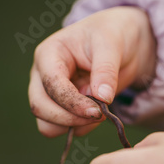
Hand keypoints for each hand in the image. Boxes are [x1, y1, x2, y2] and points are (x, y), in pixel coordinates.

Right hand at [28, 6, 155, 136]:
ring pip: (47, 124)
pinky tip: (100, 112)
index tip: (97, 111)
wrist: (124, 43)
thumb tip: (102, 98)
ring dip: (74, 125)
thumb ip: (106, 70)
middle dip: (68, 118)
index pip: (50, 85)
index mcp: (49, 54)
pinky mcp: (64, 108)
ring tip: (101, 112)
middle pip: (40, 107)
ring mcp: (51, 94)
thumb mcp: (111, 44)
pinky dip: (83, 127)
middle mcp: (43, 76)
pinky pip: (66, 129)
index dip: (71, 102)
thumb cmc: (112, 34)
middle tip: (100, 115)